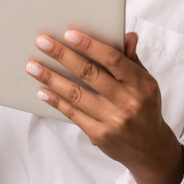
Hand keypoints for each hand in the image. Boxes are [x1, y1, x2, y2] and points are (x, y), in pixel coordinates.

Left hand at [25, 30, 183, 183]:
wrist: (151, 149)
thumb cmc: (144, 107)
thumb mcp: (145, 82)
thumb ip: (131, 59)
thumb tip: (127, 34)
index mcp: (142, 84)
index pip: (113, 59)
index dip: (90, 45)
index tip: (69, 33)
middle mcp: (128, 102)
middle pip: (89, 74)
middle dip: (62, 55)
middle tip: (42, 42)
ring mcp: (113, 120)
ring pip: (76, 94)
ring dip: (51, 78)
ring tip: (32, 66)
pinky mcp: (100, 135)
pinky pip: (73, 113)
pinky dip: (56, 101)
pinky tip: (42, 91)